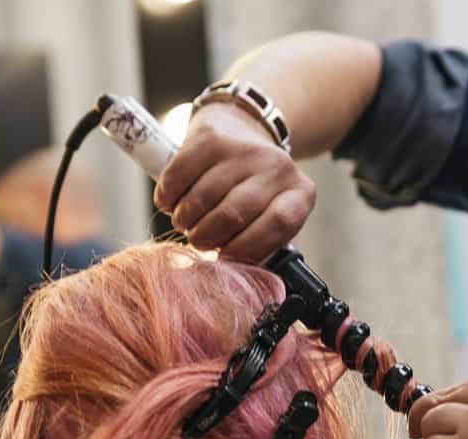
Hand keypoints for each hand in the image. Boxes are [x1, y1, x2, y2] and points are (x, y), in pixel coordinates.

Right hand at [154, 104, 316, 262]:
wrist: (241, 130)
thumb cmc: (255, 190)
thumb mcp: (271, 216)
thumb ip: (264, 245)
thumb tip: (240, 279)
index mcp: (300, 194)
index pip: (278, 223)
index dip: (247, 247)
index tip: (225, 257)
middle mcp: (277, 167)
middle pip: (233, 214)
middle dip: (206, 237)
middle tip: (199, 240)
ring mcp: (243, 149)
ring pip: (202, 198)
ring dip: (185, 220)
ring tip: (186, 222)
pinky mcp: (210, 138)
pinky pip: (179, 176)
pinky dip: (168, 198)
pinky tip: (171, 203)